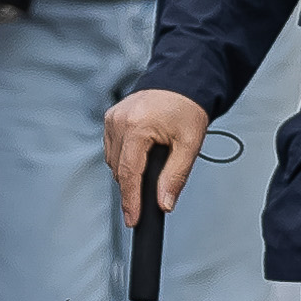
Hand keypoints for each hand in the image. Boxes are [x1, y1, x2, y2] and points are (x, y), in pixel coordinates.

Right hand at [104, 89, 210, 225]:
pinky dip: (125, 157)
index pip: (129, 174)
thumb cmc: (187, 107)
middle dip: (134, 186)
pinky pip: (113, 148)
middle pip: (120, 170)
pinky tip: (140, 153)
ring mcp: (113, 119)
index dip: (131, 201)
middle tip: (153, 193)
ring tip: (151, 165)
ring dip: (129, 171)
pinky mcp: (111, 118)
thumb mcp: (189, 144)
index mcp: (137, 126)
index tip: (133, 220)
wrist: (182, 81)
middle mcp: (119, 121)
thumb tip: (164, 203)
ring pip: (114, 161)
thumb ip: (175, 176)